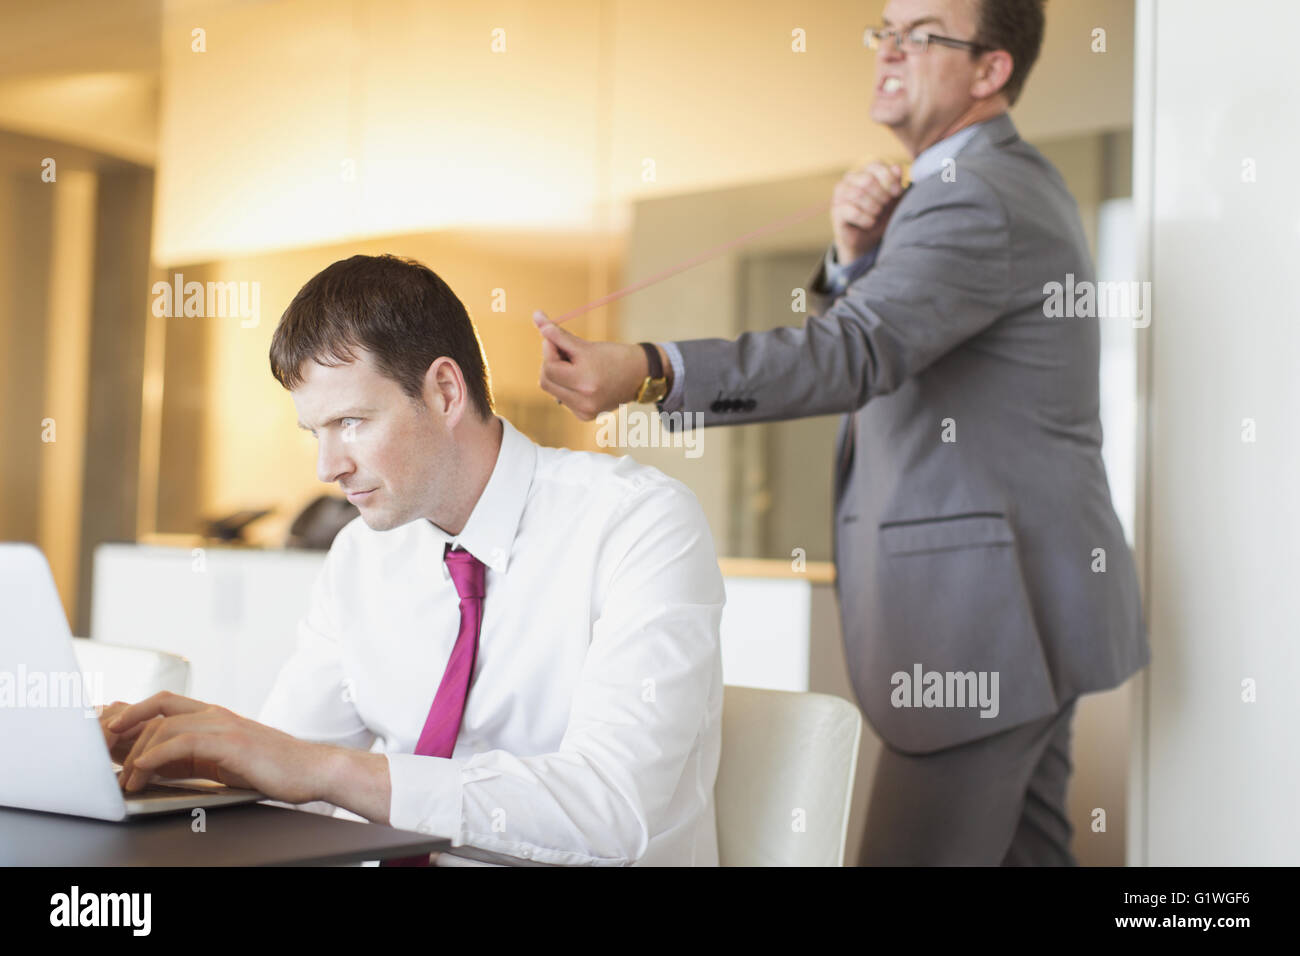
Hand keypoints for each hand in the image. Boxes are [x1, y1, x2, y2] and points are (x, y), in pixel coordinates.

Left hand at [108, 691, 326, 803]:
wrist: (313, 770)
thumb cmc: (272, 768)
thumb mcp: (224, 761)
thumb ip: (192, 758)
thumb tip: (152, 767)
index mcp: (214, 715)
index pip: (162, 703)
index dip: (130, 712)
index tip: (105, 731)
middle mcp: (215, 713)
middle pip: (155, 710)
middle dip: (123, 732)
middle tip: (104, 758)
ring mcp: (223, 725)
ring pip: (163, 728)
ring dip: (137, 755)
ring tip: (126, 780)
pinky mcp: (230, 742)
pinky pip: (180, 743)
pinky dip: (155, 758)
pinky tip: (144, 772)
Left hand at [534, 311, 658, 420]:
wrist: (641, 376)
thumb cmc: (615, 356)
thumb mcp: (587, 345)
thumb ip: (558, 334)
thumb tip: (536, 316)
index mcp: (586, 381)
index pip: (549, 367)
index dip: (548, 349)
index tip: (553, 337)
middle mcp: (584, 400)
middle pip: (545, 380)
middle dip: (550, 362)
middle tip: (562, 350)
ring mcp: (584, 411)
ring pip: (552, 389)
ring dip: (557, 374)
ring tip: (574, 365)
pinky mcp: (585, 416)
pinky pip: (563, 398)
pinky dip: (566, 386)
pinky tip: (582, 379)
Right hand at [831, 160, 905, 264]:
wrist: (867, 239)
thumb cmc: (881, 215)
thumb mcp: (893, 199)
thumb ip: (896, 183)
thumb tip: (897, 168)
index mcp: (864, 172)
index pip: (875, 165)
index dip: (889, 178)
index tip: (897, 193)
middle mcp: (849, 180)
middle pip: (867, 180)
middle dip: (881, 195)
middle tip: (885, 206)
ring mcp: (840, 195)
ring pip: (858, 194)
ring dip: (874, 207)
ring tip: (877, 214)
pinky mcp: (837, 212)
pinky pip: (851, 211)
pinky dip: (866, 219)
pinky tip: (870, 223)